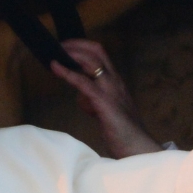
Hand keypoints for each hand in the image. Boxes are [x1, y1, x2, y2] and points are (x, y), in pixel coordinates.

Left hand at [51, 39, 162, 158]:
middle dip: (76, 45)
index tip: (66, 47)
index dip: (83, 47)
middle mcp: (115, 82)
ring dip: (71, 54)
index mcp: (117, 83)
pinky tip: (55, 68)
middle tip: (58, 46)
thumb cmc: (123, 134)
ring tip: (54, 52)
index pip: (101, 56)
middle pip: (97, 52)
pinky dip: (68, 73)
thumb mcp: (108, 112)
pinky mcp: (105, 102)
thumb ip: (95, 102)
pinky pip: (84, 82)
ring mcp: (111, 90)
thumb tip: (81, 97)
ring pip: (91, 62)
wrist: (138, 148)